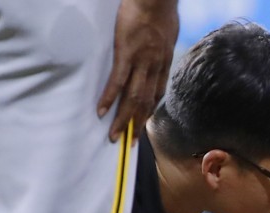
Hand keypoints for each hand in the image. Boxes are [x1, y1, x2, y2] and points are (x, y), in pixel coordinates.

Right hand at [97, 0, 178, 141]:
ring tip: (115, 136)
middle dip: (137, 124)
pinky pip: (117, 81)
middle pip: (145, 102)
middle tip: (130, 142)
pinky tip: (102, 111)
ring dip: (123, 119)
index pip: (157, 93)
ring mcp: (140, 61)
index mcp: (163, 62)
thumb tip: (159, 45)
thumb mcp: (167, 31)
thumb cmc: (160, 9)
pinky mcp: (126, 53)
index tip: (144, 123)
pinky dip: (110, 97)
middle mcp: (154, 67)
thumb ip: (161, 43)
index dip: (149, 110)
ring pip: (133, 97)